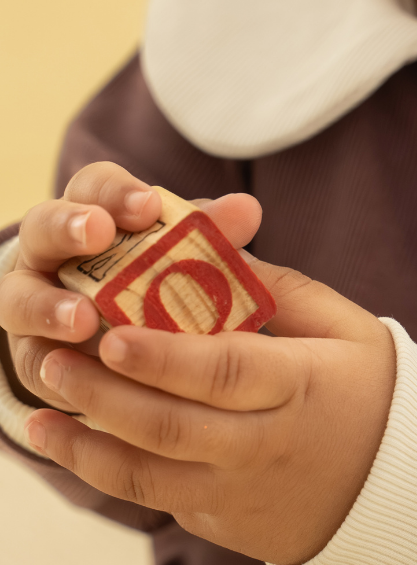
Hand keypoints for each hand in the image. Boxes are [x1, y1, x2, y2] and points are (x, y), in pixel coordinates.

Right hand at [0, 161, 261, 411]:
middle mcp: (52, 256)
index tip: (149, 204)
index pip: (93, 188)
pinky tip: (77, 376)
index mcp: (93, 219)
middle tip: (98, 232)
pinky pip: (34, 364)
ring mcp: (33, 307)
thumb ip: (210, 235)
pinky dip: (53, 368)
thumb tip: (247, 210)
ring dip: (48, 305)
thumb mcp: (187, 260)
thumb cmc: (162, 290)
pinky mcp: (35, 362)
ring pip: (20, 299)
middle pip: (44, 229)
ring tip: (82, 318)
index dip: (115, 192)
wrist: (126, 353)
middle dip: (68, 227)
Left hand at [4, 163, 396, 564]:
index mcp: (300, 387)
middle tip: (55, 361)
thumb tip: (211, 249)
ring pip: (150, 478)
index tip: (111, 335)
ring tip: (40, 416)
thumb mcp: (349, 329)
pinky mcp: (229, 525)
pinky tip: (77, 449)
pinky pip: (162, 502)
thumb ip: (283, 289)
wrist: (401, 486)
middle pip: (171, 426)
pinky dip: (114, 476)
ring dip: (86, 447)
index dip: (162, 357)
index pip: (223, 372)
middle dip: (103, 395)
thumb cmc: (374, 392)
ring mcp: (245, 495)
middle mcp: (267, 447)